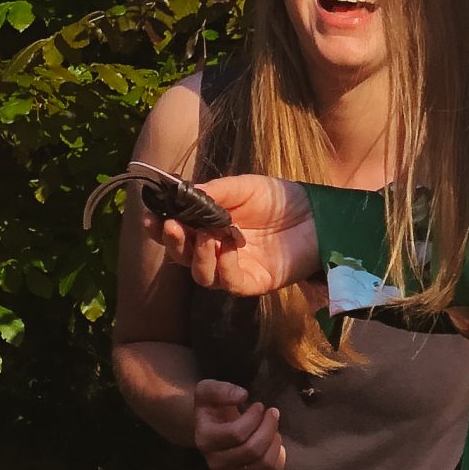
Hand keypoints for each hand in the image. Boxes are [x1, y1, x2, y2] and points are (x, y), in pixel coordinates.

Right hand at [166, 175, 319, 296]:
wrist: (318, 213)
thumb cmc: (280, 199)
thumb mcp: (244, 187)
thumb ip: (214, 192)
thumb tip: (184, 192)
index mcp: (208, 228)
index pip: (176, 233)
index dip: (159, 228)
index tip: (151, 216)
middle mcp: (216, 251)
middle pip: (182, 258)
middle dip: (173, 243)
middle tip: (171, 226)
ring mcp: (234, 269)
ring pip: (202, 275)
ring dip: (197, 256)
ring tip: (206, 235)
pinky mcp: (254, 282)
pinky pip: (230, 282)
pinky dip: (224, 266)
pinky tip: (228, 246)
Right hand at [193, 379, 285, 469]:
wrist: (211, 426)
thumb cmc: (212, 407)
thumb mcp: (209, 390)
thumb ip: (222, 390)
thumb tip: (242, 395)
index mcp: (205, 440)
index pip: (236, 434)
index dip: (254, 418)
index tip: (259, 405)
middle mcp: (215, 462)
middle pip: (252, 450)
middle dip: (269, 428)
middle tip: (272, 413)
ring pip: (263, 464)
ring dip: (274, 441)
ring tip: (273, 427)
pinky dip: (278, 455)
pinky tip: (273, 441)